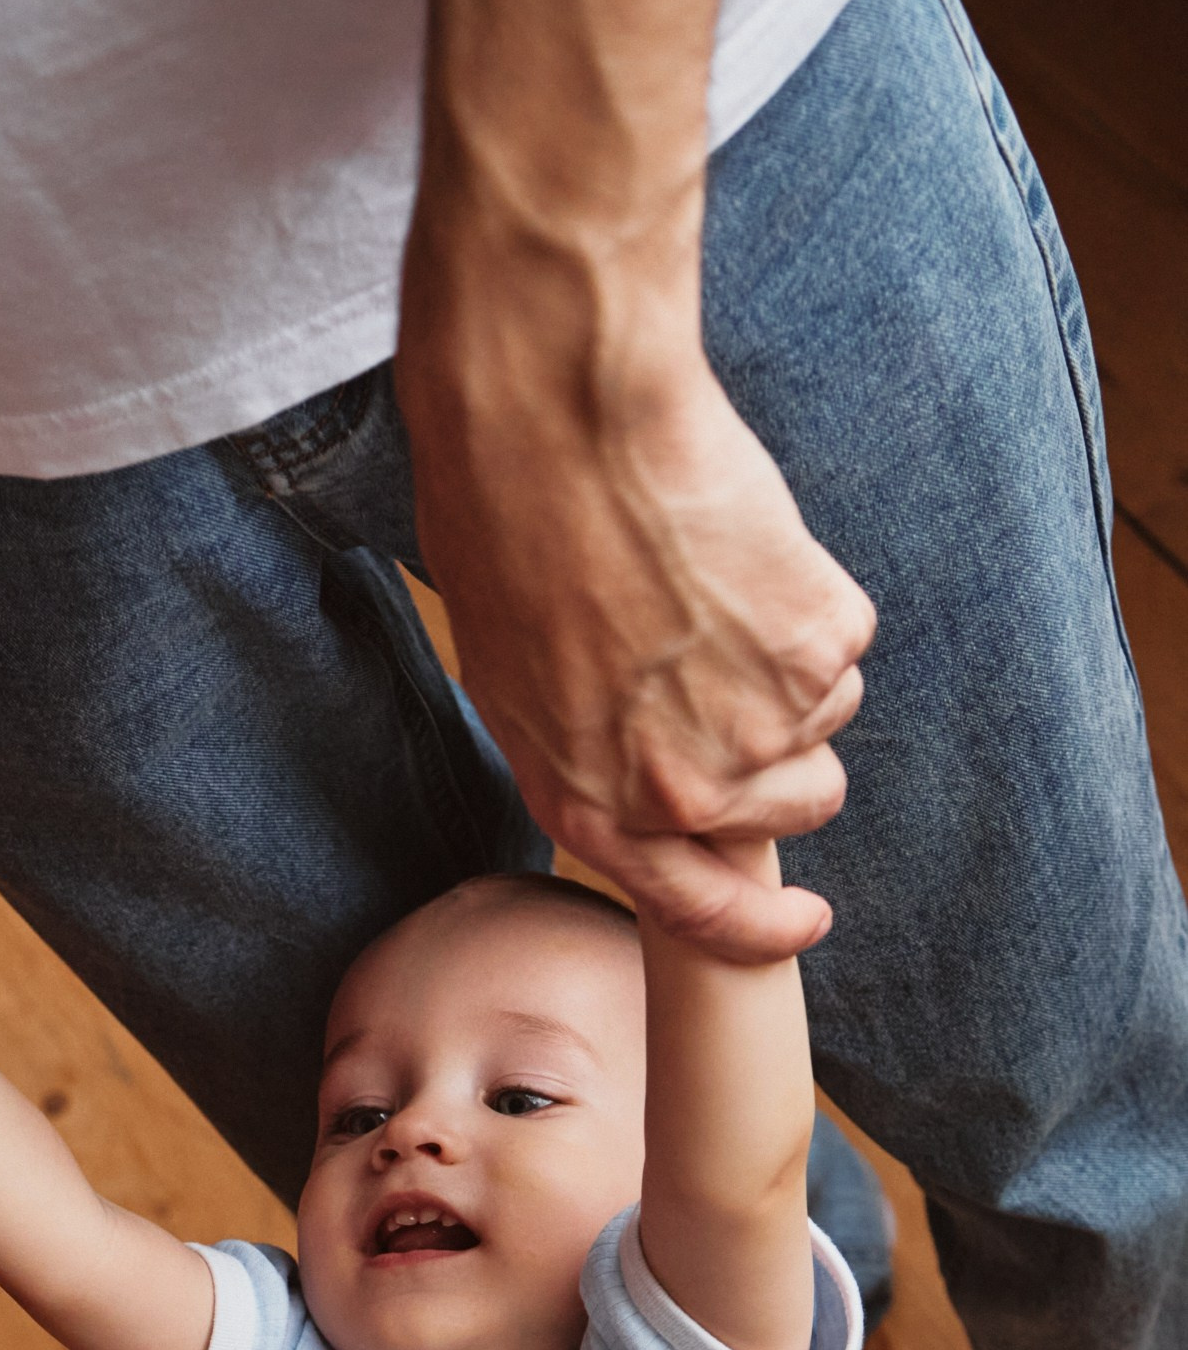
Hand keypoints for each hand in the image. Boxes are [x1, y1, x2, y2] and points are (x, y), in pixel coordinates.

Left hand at [398, 280, 873, 960]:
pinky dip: (808, 600)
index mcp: (592, 808)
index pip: (700, 914)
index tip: (804, 925)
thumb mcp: (515, 682)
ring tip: (714, 588)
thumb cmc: (506, 531)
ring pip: (826, 718)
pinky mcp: (818, 643)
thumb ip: (588, 756)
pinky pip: (844, 641)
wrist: (553, 420)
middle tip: (736, 662)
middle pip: (795, 806)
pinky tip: (740, 551)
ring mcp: (757, 723)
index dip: (760, 928)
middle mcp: (681, 790)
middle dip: (783, 750)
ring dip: (792, 664)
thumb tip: (645, 781)